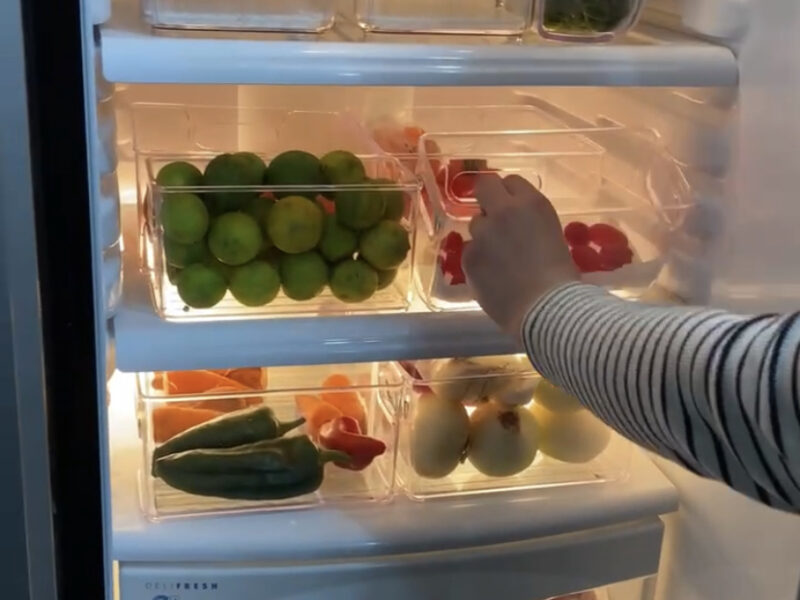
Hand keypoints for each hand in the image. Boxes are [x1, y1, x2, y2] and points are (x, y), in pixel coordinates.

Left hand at [462, 174, 578, 336]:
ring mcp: (483, 234)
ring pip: (476, 223)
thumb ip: (530, 222)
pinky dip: (479, 261)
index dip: (510, 195)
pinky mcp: (469, 257)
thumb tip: (517, 225)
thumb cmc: (561, 279)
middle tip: (493, 218)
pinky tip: (493, 278)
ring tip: (499, 260)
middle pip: (484, 186)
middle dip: (487, 199)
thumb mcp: (554, 236)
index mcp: (532, 204)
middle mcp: (504, 211)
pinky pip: (470, 251)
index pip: (511, 181)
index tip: (512, 207)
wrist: (545, 309)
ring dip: (484, 236)